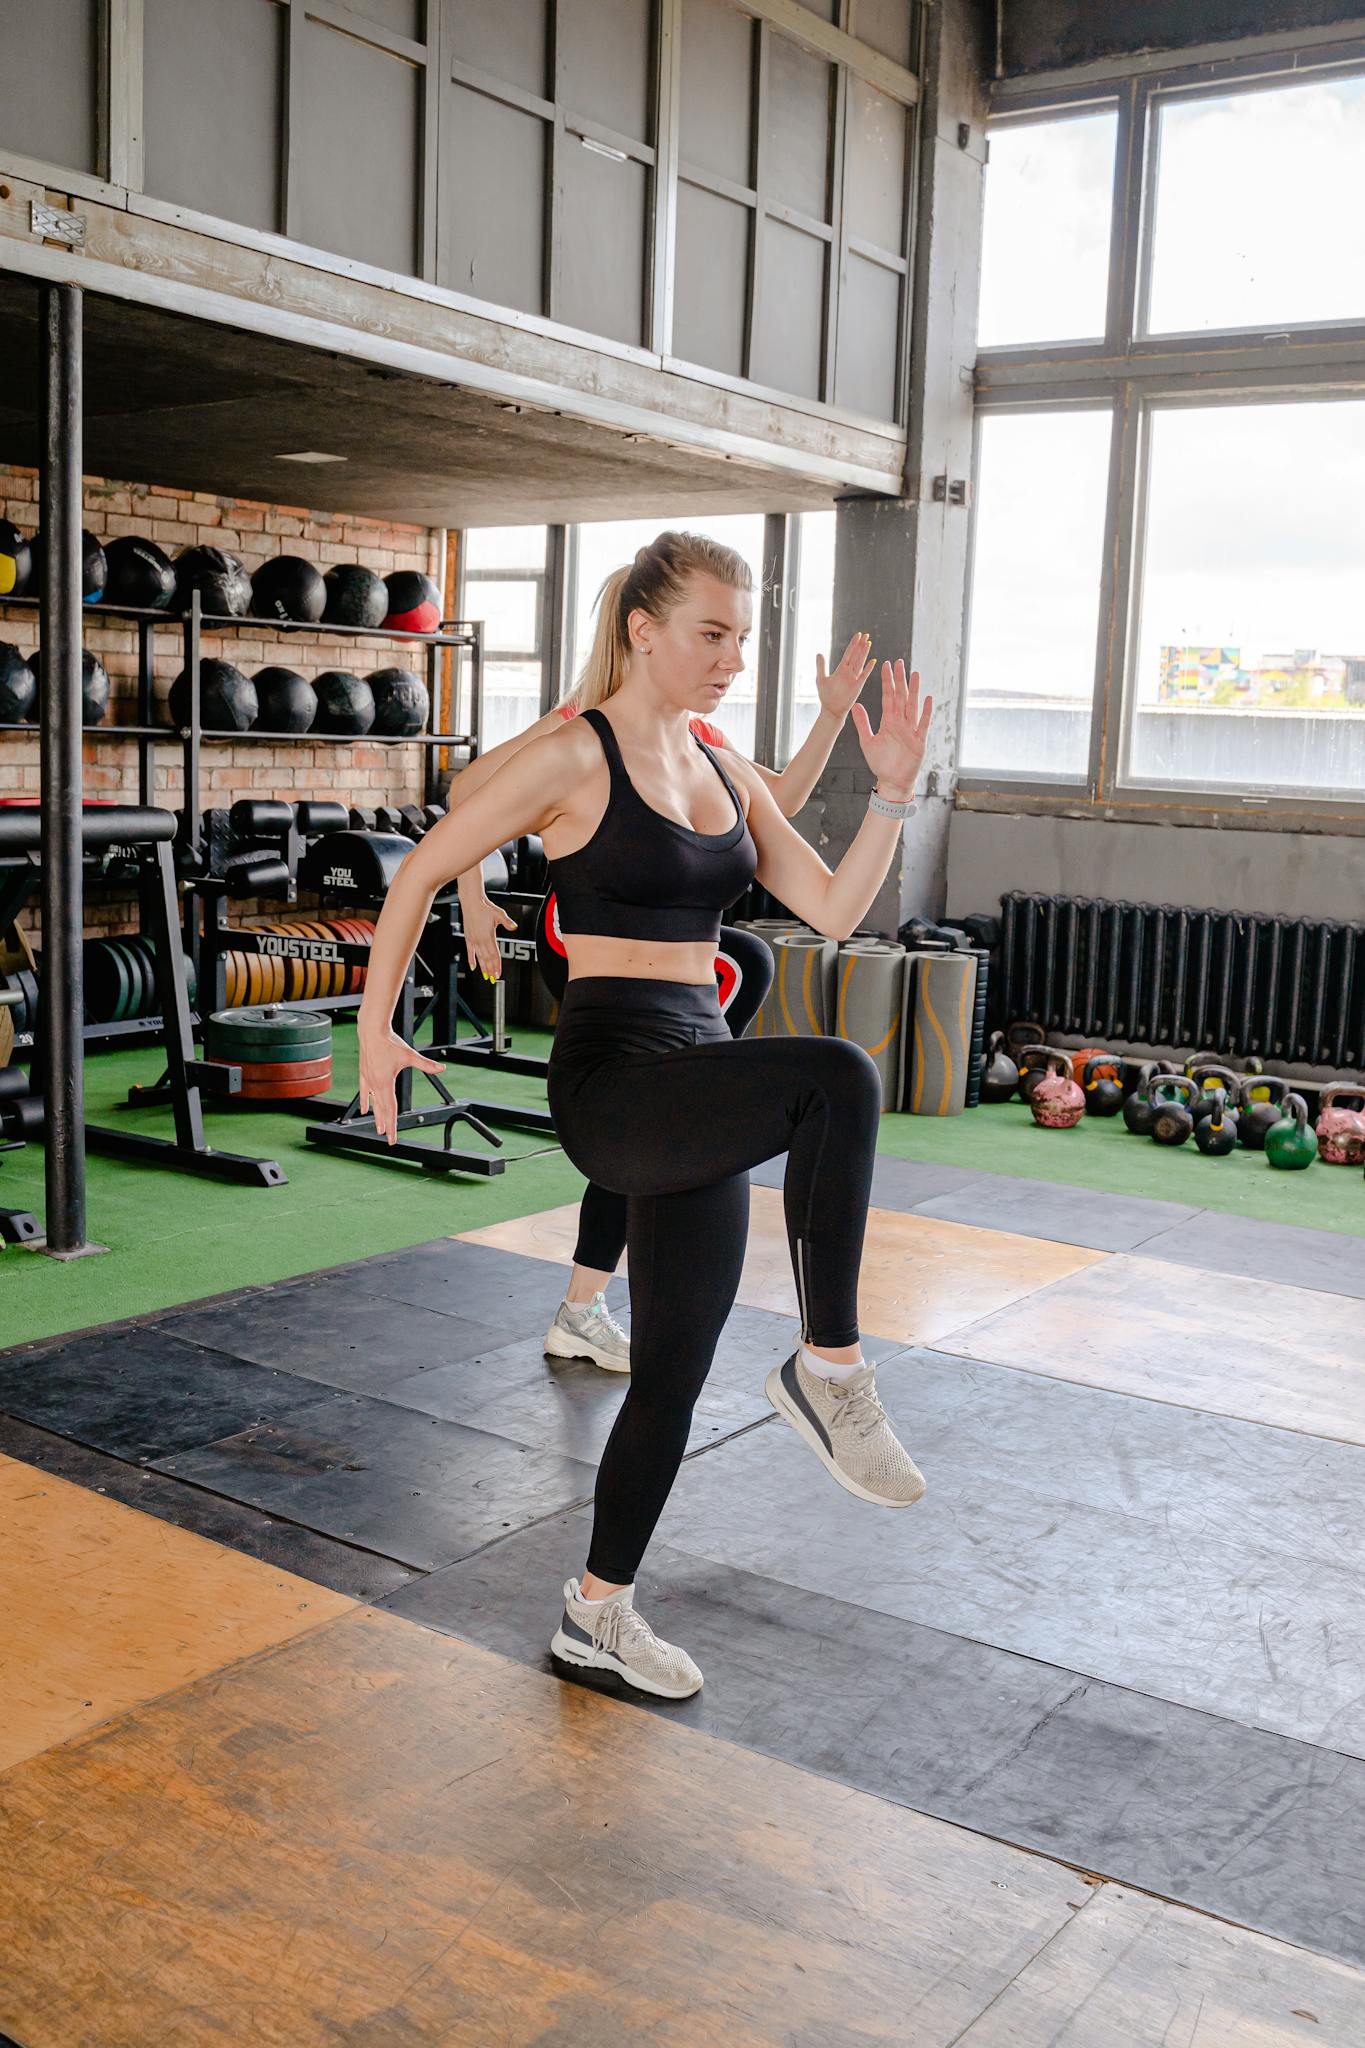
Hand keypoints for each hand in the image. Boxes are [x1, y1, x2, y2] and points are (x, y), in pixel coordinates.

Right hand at [358, 1025, 444, 1144]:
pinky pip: (364, 1092)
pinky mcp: (364, 1074)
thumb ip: (426, 1064)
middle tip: (389, 1139)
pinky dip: (366, 1102)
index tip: (392, 1137)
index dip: (392, 1125)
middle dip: (386, 1125)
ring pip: (373, 1103)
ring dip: (377, 1116)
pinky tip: (365, 1111)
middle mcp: (375, 1084)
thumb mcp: (410, 1054)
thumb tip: (442, 1068)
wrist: (371, 1030)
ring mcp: (368, 1080)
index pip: (390, 1109)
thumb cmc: (390, 1042)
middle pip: (381, 1109)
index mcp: (385, 1083)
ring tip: (379, 1128)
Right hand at [457, 880, 515, 980]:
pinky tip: (473, 967)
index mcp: (488, 936)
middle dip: (491, 969)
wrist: (472, 902)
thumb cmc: (485, 907)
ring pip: (479, 957)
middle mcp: (480, 940)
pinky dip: (471, 960)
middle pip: (487, 959)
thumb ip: (507, 922)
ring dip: (483, 967)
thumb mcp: (499, 914)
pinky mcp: (468, 938)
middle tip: (494, 978)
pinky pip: (469, 952)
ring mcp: (473, 940)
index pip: (494, 954)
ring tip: (486, 976)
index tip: (498, 973)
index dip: (497, 965)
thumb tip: (514, 926)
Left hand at [815, 632, 875, 720]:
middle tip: (866, 634)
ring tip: (868, 642)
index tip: (858, 635)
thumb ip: (821, 666)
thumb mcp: (821, 679)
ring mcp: (854, 678)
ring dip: (864, 653)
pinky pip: (864, 675)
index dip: (853, 644)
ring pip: (860, 662)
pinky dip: (868, 668)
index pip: (848, 654)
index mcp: (841, 669)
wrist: (831, 710)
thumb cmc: (826, 696)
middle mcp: (849, 672)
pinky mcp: (857, 686)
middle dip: (861, 645)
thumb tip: (819, 653)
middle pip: (856, 655)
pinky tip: (873, 660)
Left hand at [850, 660, 931, 797]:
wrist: (891, 781)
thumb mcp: (867, 741)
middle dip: (900, 680)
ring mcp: (911, 730)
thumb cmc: (881, 763)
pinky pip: (923, 723)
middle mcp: (901, 723)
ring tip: (915, 674)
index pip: (888, 697)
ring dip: (914, 690)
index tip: (886, 666)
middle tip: (900, 662)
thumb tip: (855, 705)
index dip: (887, 682)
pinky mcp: (919, 741)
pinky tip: (927, 698)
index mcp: (888, 722)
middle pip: (901, 697)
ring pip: (913, 706)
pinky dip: (926, 711)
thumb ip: (863, 723)